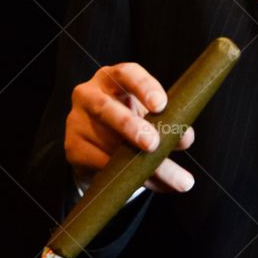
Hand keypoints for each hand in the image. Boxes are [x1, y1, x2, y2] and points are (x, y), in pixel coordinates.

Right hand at [65, 62, 194, 193]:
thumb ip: (170, 122)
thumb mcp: (150, 116)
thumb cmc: (131, 119)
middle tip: (154, 144)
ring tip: (174, 179)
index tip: (161, 105)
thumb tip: (185, 138)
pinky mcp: (73, 148)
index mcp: (113, 78)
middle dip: (130, 126)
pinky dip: (127, 177)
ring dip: (143, 165)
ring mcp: (77, 121)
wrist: (97, 143)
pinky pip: (99, 165)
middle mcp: (89, 94)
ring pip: (107, 144)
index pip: (126, 74)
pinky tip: (152, 183)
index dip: (144, 87)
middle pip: (106, 107)